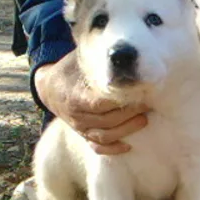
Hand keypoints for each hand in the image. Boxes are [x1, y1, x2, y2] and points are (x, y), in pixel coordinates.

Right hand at [34, 51, 148, 154]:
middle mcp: (77, 115)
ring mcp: (79, 128)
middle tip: (149, 103)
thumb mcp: (81, 58)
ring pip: (105, 135)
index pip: (102, 103)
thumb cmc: (71, 69)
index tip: (141, 91)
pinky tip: (128, 146)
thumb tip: (125, 50)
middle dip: (131, 113)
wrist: (50, 87)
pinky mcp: (83, 135)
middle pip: (108, 120)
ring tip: (144, 119)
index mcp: (76, 96)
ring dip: (127, 130)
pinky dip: (112, 149)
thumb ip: (100, 57)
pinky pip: (97, 147)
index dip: (123, 100)